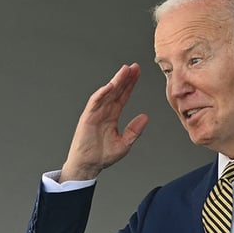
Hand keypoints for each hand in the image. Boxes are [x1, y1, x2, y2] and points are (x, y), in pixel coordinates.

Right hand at [59, 63, 148, 181]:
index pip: (123, 96)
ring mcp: (95, 113)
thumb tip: (145, 117)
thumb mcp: (124, 144)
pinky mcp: (87, 117)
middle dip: (125, 78)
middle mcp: (104, 111)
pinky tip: (110, 85)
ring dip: (115, 81)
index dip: (130, 85)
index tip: (138, 73)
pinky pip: (95, 102)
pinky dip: (102, 93)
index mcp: (112, 116)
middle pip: (116, 91)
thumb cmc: (102, 156)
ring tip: (124, 71)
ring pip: (106, 93)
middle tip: (134, 67)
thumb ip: (134, 130)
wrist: (88, 165)